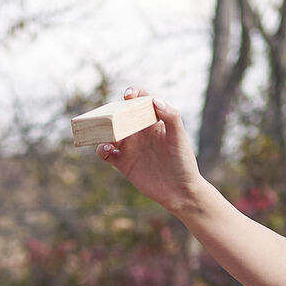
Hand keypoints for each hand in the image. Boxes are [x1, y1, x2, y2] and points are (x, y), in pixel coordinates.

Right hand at [96, 87, 203, 216]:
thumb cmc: (183, 163)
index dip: (133, 93)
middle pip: (121, 114)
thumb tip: (155, 100)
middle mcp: (140, 132)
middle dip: (113, 110)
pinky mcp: (123, 163)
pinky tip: (106, 149)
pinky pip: (106, 153)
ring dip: (103, 129)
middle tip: (111, 113)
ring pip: (109, 132)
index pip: (141, 100)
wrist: (180, 192)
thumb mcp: (179, 138)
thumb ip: (170, 117)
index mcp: (153, 121)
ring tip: (105, 132)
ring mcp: (130, 147)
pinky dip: (101, 149)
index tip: (128, 95)